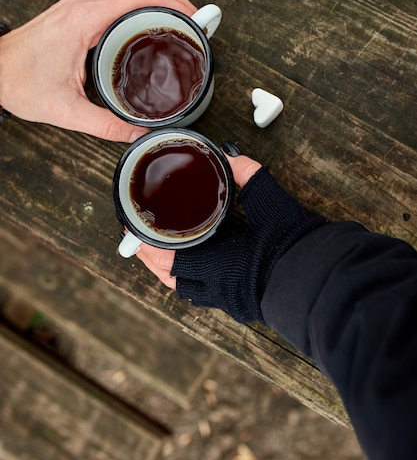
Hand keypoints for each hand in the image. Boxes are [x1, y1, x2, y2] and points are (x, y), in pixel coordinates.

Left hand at [0, 0, 196, 140]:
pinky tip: (150, 22)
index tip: (197, 18)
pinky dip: (142, 2)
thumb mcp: (66, 110)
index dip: (176, 3)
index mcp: (84, 20)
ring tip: (180, 20)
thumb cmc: (18, 81)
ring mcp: (79, 3)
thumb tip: (137, 133)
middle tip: (197, 21)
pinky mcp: (77, 9)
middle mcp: (83, 3)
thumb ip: (106, 125)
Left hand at [136, 146, 326, 323]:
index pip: (168, 259)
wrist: (328, 281)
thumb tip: (231, 154)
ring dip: (171, 273)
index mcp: (218, 265)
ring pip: (188, 291)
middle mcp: (219, 288)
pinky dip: (195, 280)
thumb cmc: (298, 246)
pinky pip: (207, 295)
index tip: (131, 231)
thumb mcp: (273, 204)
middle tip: (140, 242)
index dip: (146, 246)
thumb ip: (249, 176)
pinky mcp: (244, 304)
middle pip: (172, 279)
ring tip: (162, 252)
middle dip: (152, 261)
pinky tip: (198, 265)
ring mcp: (231, 300)